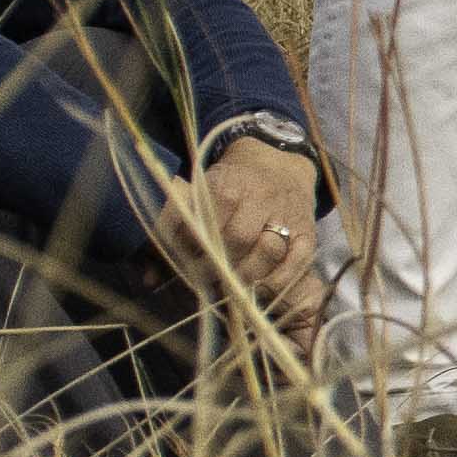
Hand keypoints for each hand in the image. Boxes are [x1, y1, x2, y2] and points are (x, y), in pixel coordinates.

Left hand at [181, 129, 326, 319]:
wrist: (280, 166)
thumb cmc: (232, 188)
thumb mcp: (203, 196)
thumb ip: (176, 236)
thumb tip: (148, 281)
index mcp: (227, 183)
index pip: (206, 221)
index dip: (193, 250)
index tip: (184, 265)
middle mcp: (259, 196)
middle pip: (238, 239)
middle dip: (219, 267)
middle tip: (207, 281)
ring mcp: (286, 214)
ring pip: (267, 251)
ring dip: (246, 276)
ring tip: (232, 288)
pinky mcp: (308, 232)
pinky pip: (294, 263)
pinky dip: (276, 282)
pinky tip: (260, 289)